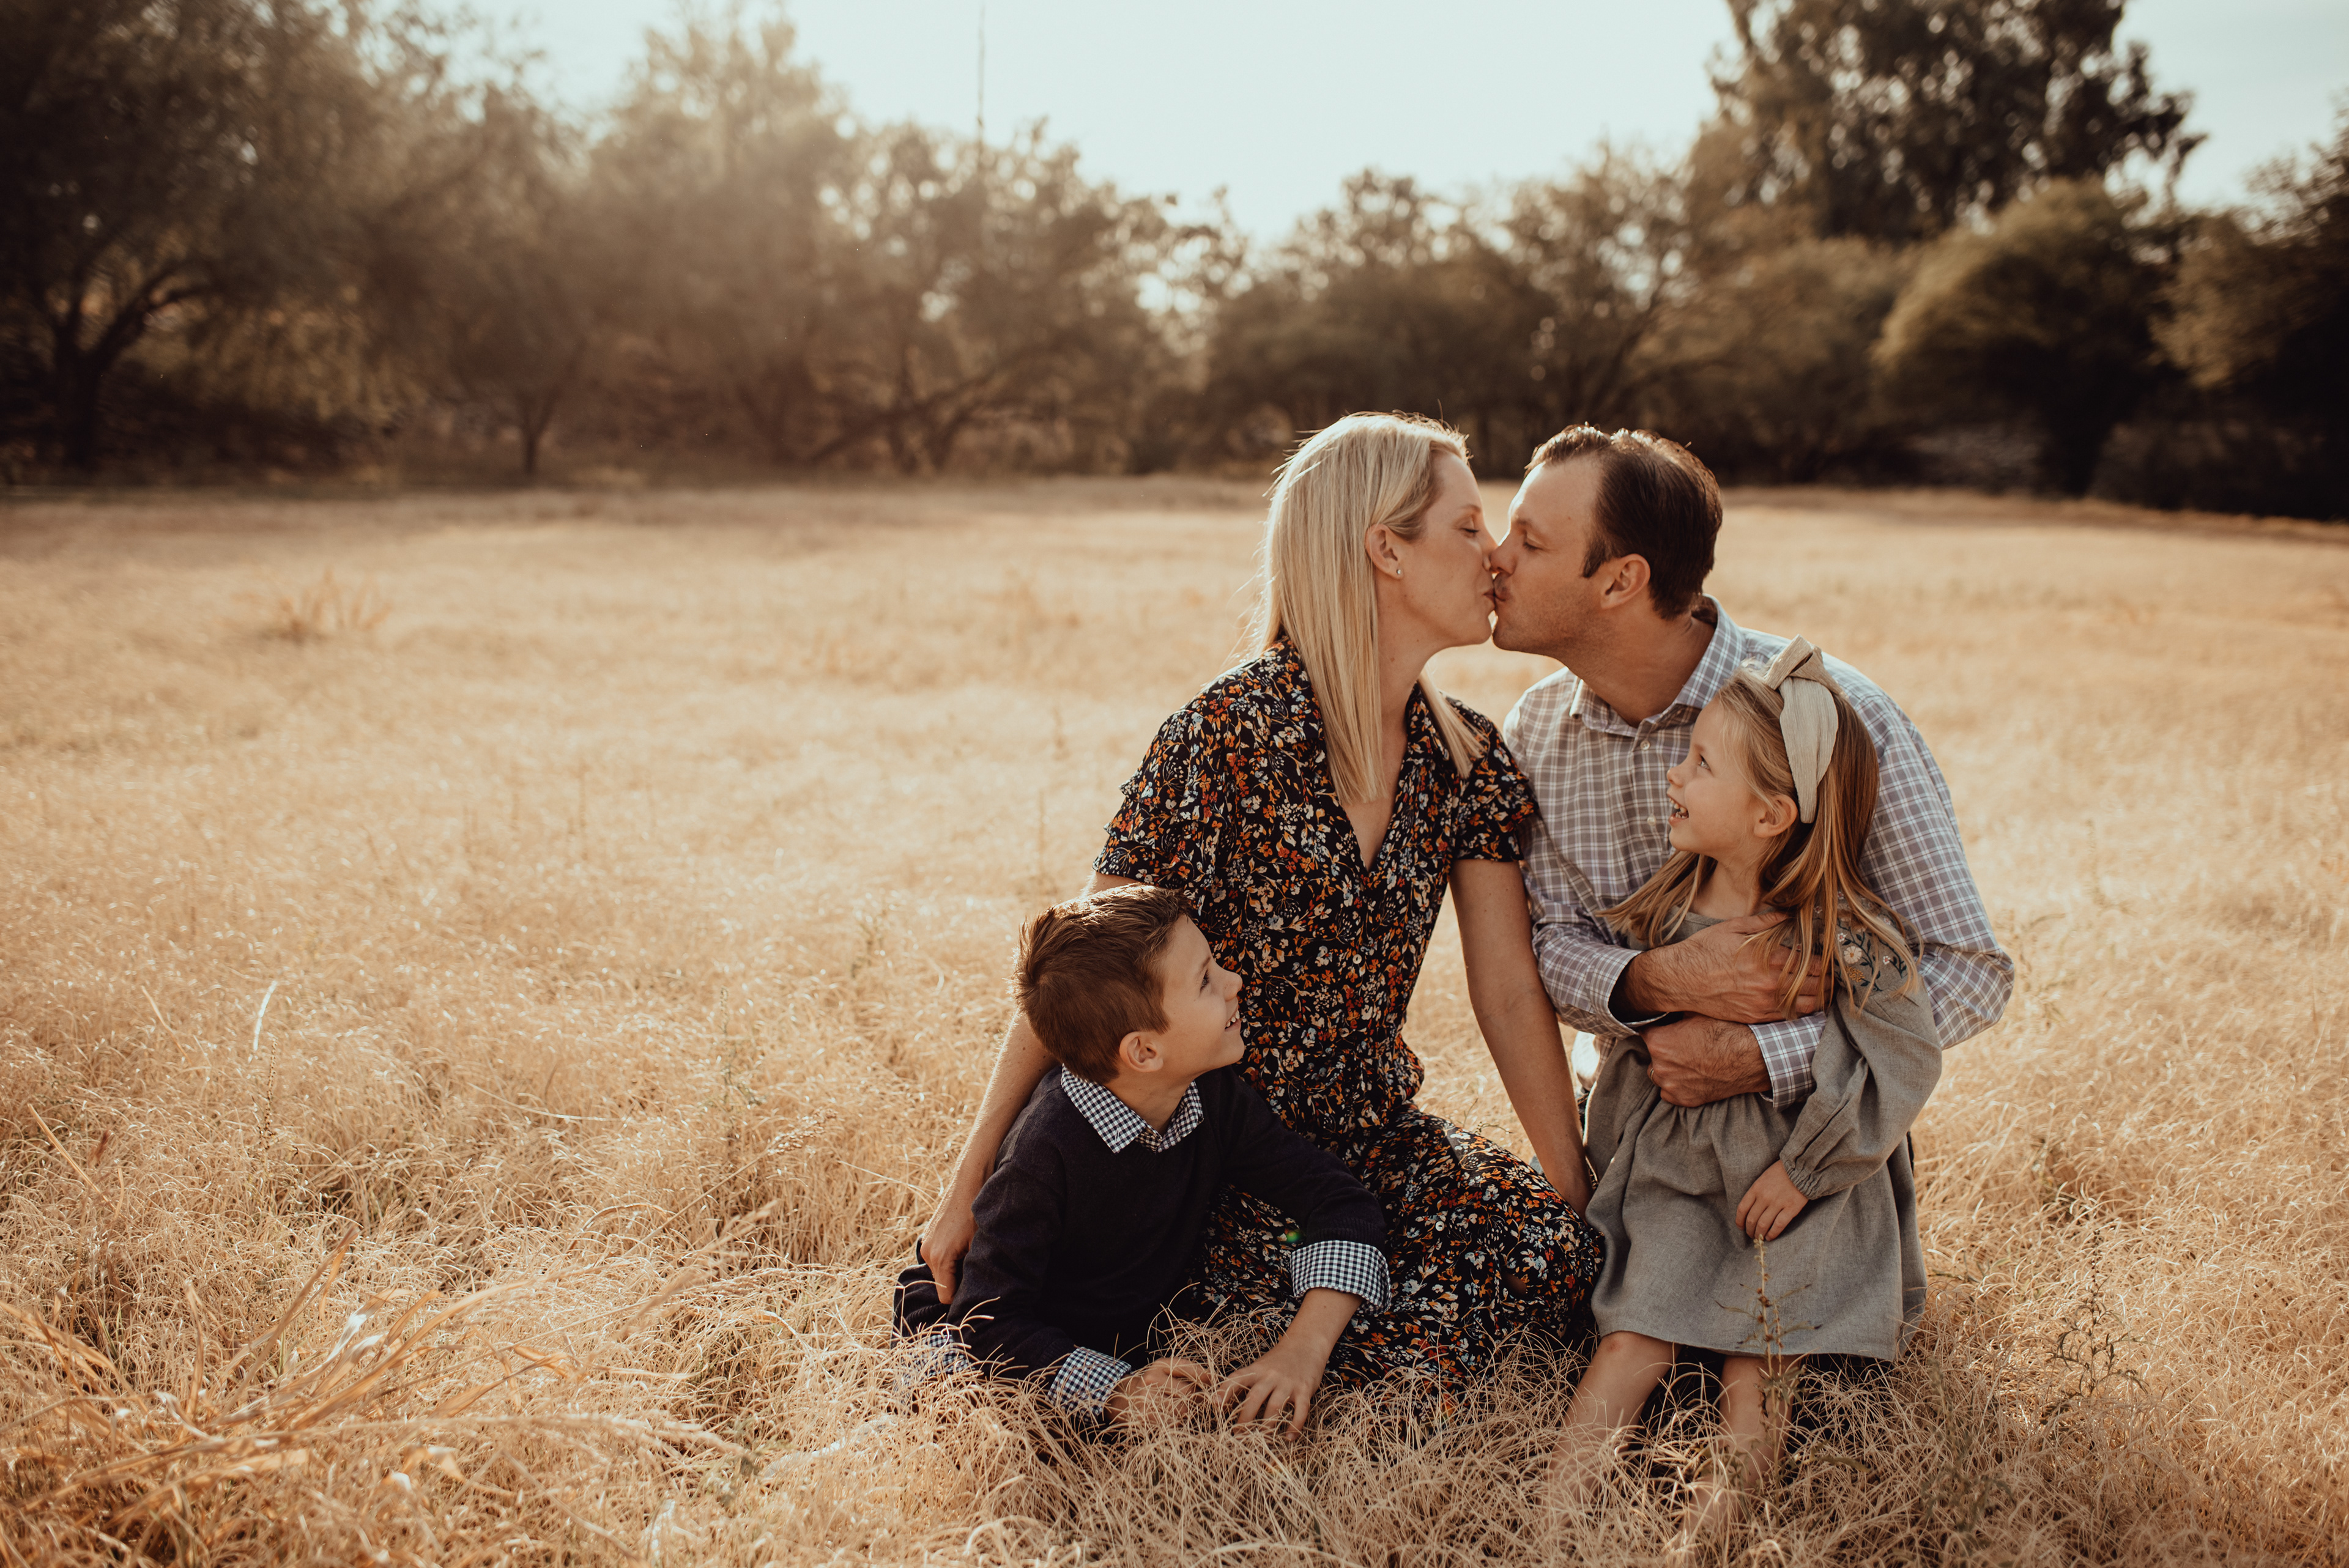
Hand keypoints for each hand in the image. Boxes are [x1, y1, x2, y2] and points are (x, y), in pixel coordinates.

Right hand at [918, 1190, 976, 1304]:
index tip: (976, 1296)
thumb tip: (976, 1293)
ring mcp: (926, 1245)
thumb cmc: (978, 1213)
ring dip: (954, 1270)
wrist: (969, 1182)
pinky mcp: (928, 1237)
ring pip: (941, 1272)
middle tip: (978, 1275)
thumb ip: (972, 1272)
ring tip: (971, 1257)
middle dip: (958, 1285)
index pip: (946, 1297)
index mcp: (940, 1258)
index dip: (961, 1299)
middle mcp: (928, 1254)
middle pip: (942, 1286)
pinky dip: (950, 1259)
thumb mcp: (979, 1245)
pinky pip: (938, 1259)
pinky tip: (963, 1247)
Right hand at [1105, 1357, 1212, 1423]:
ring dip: (1186, 1412)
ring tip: (1178, 1409)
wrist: (1122, 1399)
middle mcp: (1151, 1380)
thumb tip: (1211, 1377)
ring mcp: (1147, 1399)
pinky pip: (1172, 1423)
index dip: (1203, 1376)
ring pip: (1182, 1410)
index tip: (1210, 1381)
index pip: (1189, 1369)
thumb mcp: (1166, 1370)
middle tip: (1192, 1400)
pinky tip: (1169, 1418)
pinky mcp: (1145, 1418)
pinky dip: (1175, 1423)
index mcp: (1159, 1366)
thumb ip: (1189, 1370)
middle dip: (1195, 1398)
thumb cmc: (1152, 1384)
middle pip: (1189, 1392)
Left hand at [1215, 1340, 1329, 1436]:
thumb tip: (1225, 1402)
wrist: (1307, 1343)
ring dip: (1267, 1427)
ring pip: (1275, 1407)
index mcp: (1257, 1369)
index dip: (1225, 1390)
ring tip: (1261, 1441)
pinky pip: (1300, 1411)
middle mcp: (1271, 1375)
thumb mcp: (1260, 1365)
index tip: (1215, 1404)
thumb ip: (1247, 1382)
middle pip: (1254, 1398)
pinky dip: (1295, 1426)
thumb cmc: (1279, 1359)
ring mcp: (1288, 1383)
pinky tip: (1290, 1438)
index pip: (1237, 1379)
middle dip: (1244, 1419)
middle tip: (1237, 1436)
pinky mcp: (1304, 1390)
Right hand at [1624, 913, 1825, 1023]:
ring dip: (1819, 998)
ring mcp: (1764, 1003)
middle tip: (1832, 977)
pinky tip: (1803, 1004)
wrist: (1680, 979)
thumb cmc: (1704, 951)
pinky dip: (1800, 1011)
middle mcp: (1770, 983)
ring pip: (1806, 1005)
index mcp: (1769, 958)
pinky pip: (1788, 1017)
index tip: (1828, 960)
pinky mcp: (1755, 1017)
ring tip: (1823, 992)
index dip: (1826, 963)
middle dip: (1827, 982)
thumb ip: (1764, 922)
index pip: (1813, 964)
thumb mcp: (1732, 927)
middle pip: (1815, 986)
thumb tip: (1787, 914)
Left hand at [1642, 1015, 1769, 1108]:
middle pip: (1653, 1055)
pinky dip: (1678, 1085)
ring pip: (1660, 1075)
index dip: (1657, 1029)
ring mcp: (1671, 1085)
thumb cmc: (1726, 1032)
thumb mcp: (1697, 1012)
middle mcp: (1659, 1065)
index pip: (1645, 1032)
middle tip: (1683, 1044)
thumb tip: (1667, 1007)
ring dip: (1669, 1068)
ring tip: (1690, 1060)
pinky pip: (1670, 1092)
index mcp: (1658, 1041)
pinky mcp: (1684, 1100)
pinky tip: (1693, 1075)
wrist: (1751, 1057)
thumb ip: (1675, 1014)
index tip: (1666, 1028)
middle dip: (1663, 1049)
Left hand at [1735, 1160, 1807, 1239]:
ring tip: (1760, 1238)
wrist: (1801, 1168)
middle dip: (1750, 1230)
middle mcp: (1764, 1197)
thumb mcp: (1763, 1178)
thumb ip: (1756, 1192)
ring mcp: (1777, 1203)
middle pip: (1752, 1219)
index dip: (1739, 1221)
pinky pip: (1778, 1225)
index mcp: (1756, 1188)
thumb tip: (1750, 1210)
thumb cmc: (1781, 1173)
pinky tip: (1770, 1237)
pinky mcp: (1791, 1209)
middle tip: (1751, 1235)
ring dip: (1759, 1234)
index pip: (1742, 1209)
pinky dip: (1772, 1234)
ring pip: (1763, 1224)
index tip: (1741, 1227)